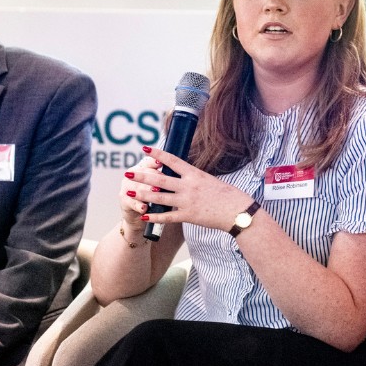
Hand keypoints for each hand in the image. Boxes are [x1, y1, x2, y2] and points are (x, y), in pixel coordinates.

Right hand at [119, 156, 161, 226]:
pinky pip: (133, 203)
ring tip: (156, 192)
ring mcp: (126, 187)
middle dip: (154, 177)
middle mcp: (132, 175)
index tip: (161, 162)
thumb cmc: (153, 196)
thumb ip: (165, 177)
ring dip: (147, 191)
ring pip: (138, 188)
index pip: (149, 162)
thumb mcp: (158, 185)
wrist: (137, 213)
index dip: (154, 162)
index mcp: (141, 167)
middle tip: (162, 179)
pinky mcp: (124, 201)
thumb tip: (178, 170)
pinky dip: (139, 206)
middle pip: (144, 174)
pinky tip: (144, 208)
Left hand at [129, 146, 252, 231]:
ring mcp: (187, 201)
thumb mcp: (210, 180)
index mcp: (194, 174)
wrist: (237, 211)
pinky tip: (144, 216)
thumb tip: (183, 174)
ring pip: (159, 197)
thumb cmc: (228, 195)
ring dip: (143, 195)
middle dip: (142, 176)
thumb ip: (194, 178)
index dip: (157, 154)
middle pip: (160, 179)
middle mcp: (188, 186)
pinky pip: (167, 216)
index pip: (172, 160)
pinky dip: (154, 216)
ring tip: (130, 193)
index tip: (145, 149)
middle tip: (128, 173)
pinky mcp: (188, 216)